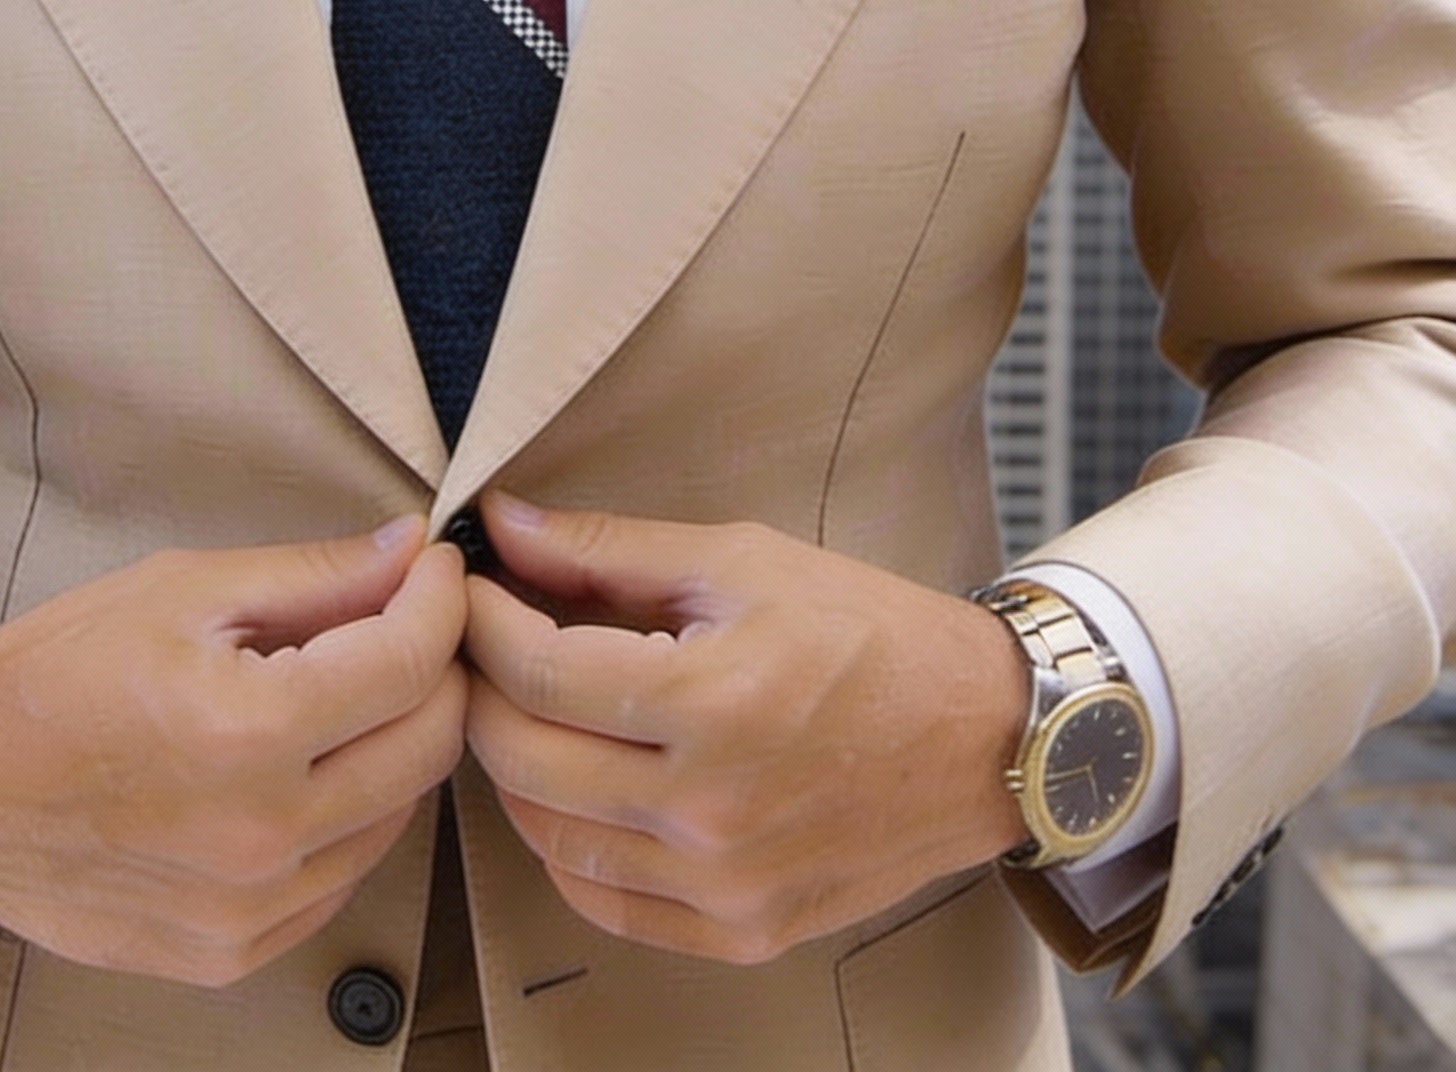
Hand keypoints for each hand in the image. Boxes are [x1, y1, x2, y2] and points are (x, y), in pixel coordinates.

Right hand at [0, 514, 466, 986]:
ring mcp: (247, 910)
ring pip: (397, 814)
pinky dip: (348, 813)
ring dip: (395, 741)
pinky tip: (302, 765)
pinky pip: (341, 876)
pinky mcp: (230, 953)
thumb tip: (409, 552)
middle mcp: (259, 836)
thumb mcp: (182, 591)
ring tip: (341, 689)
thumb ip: (314, 576)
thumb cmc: (51, 675)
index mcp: (246, 732)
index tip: (433, 569)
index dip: (440, 600)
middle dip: (436, 667)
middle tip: (405, 619)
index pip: (410, 662)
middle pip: (428, 745)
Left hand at [461, 492, 1028, 965]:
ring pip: (548, 838)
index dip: (482, 621)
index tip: (471, 587)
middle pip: (522, 758)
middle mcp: (711, 810)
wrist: (983, 735)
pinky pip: (603, 902)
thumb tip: (502, 525)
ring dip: (515, 767)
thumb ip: (608, 549)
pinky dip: (566, 846)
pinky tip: (577, 786)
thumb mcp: (740, 561)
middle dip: (482, 689)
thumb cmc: (868, 632)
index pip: (535, 672)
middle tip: (485, 642)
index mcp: (712, 703)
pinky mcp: (742, 931)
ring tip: (529, 706)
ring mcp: (725, 885)